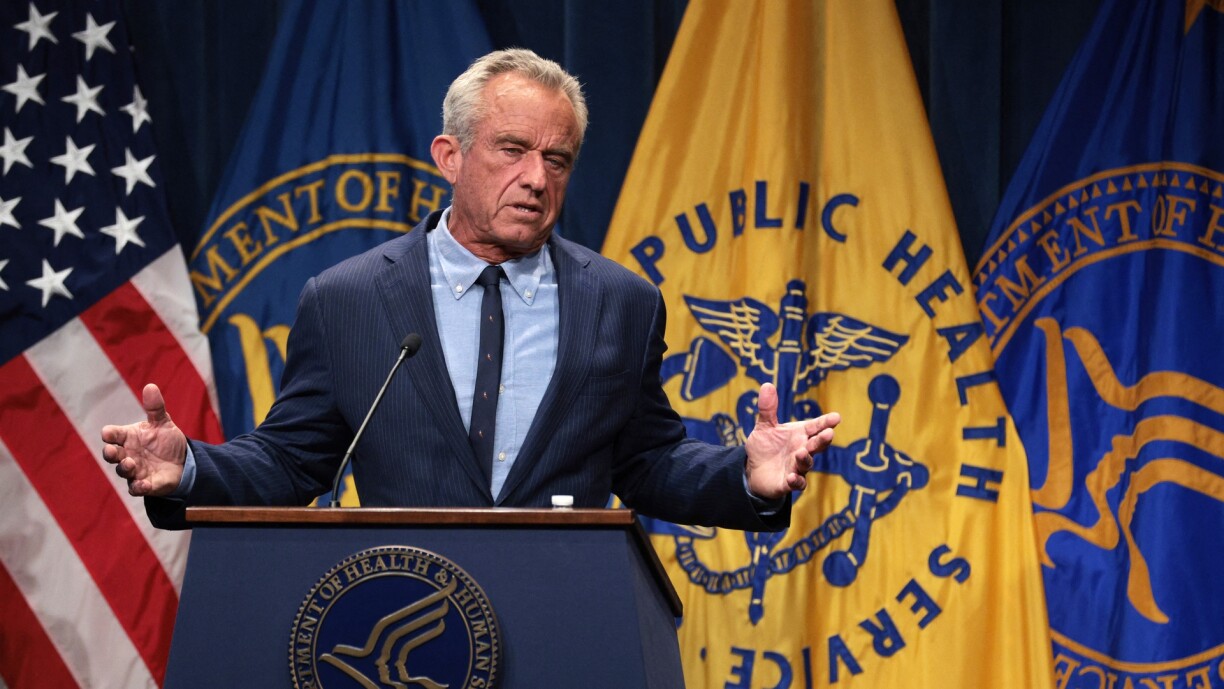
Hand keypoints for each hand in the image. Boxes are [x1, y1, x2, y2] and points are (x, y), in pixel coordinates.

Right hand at [101, 384, 187, 496]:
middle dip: (110, 453)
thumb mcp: (163, 422)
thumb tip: (150, 386)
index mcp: (128, 437)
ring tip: (130, 463)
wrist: (183, 461)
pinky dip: (138, 487)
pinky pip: (136, 488)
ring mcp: (135, 470)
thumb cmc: (166, 441)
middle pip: (111, 454)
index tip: (109, 434)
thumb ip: (155, 407)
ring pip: (123, 471)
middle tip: (114, 451)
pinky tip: (143, 484)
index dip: (109, 434)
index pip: (113, 434)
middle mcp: (127, 454)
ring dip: (125, 468)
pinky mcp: (146, 485)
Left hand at [744, 382, 839, 499]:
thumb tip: (767, 385)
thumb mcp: (764, 426)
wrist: (753, 469)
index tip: (836, 417)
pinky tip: (792, 477)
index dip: (826, 422)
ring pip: (807, 463)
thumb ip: (768, 408)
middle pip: (816, 445)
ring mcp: (797, 467)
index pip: (816, 426)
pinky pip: (797, 484)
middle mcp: (802, 450)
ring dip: (806, 458)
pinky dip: (796, 481)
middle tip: (829, 433)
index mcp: (800, 434)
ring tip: (801, 452)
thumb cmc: (765, 446)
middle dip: (823, 439)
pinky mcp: (788, 483)